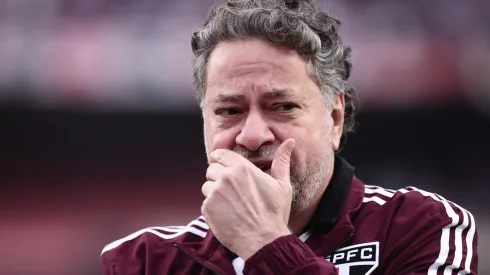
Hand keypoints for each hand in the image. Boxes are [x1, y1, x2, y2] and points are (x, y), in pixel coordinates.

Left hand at [201, 139, 295, 259]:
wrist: (264, 240)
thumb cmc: (275, 213)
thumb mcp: (282, 185)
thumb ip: (282, 161)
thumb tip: (289, 142)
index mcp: (243, 168)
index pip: (220, 154)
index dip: (221, 160)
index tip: (223, 166)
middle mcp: (226, 177)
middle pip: (211, 169)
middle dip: (218, 177)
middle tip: (232, 191)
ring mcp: (215, 192)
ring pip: (207, 186)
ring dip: (215, 193)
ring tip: (230, 204)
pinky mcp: (208, 208)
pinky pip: (205, 202)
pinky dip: (213, 208)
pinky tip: (226, 215)